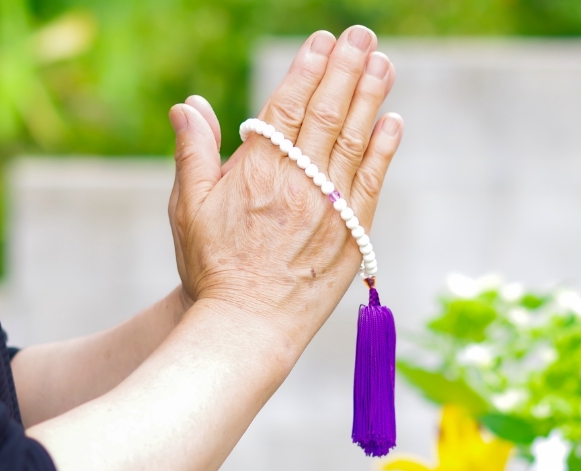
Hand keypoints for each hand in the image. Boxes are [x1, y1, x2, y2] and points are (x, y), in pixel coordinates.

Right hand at [168, 26, 401, 345]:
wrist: (246, 324)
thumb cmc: (212, 267)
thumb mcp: (187, 207)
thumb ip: (193, 152)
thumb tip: (188, 105)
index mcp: (257, 171)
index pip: (288, 107)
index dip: (307, 70)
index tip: (323, 41)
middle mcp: (299, 182)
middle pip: (328, 113)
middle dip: (346, 69)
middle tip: (362, 36)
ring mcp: (330, 208)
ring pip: (356, 140)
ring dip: (372, 97)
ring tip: (382, 62)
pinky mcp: (353, 234)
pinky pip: (372, 182)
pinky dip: (385, 149)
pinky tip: (393, 121)